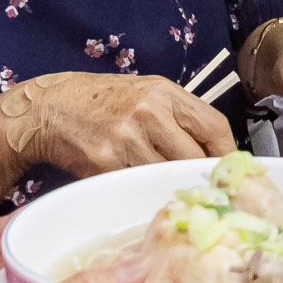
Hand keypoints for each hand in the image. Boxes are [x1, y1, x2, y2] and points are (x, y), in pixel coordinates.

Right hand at [8, 71, 234, 176]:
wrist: (53, 107)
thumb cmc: (105, 101)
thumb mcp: (147, 95)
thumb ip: (179, 118)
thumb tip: (213, 153)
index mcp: (165, 93)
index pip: (213, 125)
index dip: (226, 152)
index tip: (228, 170)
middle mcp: (149, 112)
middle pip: (193, 156)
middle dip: (198, 175)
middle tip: (201, 188)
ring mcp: (126, 138)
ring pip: (165, 175)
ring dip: (167, 185)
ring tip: (163, 186)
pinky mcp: (105, 163)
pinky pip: (136, 185)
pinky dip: (140, 190)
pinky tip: (135, 185)